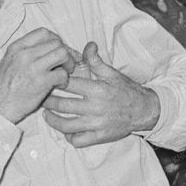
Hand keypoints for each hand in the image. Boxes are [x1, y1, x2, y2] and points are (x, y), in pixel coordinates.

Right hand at [0, 28, 75, 122]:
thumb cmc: (3, 88)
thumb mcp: (9, 62)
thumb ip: (26, 53)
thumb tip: (48, 49)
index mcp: (16, 47)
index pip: (43, 32)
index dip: (55, 39)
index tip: (58, 49)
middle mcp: (25, 54)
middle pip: (56, 42)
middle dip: (65, 52)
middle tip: (65, 63)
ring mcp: (33, 67)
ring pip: (62, 54)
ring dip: (68, 63)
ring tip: (65, 72)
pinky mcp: (41, 82)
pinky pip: (63, 74)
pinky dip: (65, 80)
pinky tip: (60, 85)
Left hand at [42, 41, 160, 146]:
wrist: (144, 110)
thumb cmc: (126, 90)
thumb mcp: (112, 73)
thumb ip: (96, 61)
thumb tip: (88, 45)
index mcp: (97, 89)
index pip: (68, 84)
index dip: (55, 81)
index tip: (48, 80)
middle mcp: (95, 108)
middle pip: (62, 106)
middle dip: (48, 101)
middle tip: (41, 97)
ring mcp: (96, 124)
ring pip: (66, 125)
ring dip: (52, 120)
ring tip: (47, 115)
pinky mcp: (100, 137)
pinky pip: (78, 140)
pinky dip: (69, 137)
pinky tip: (65, 130)